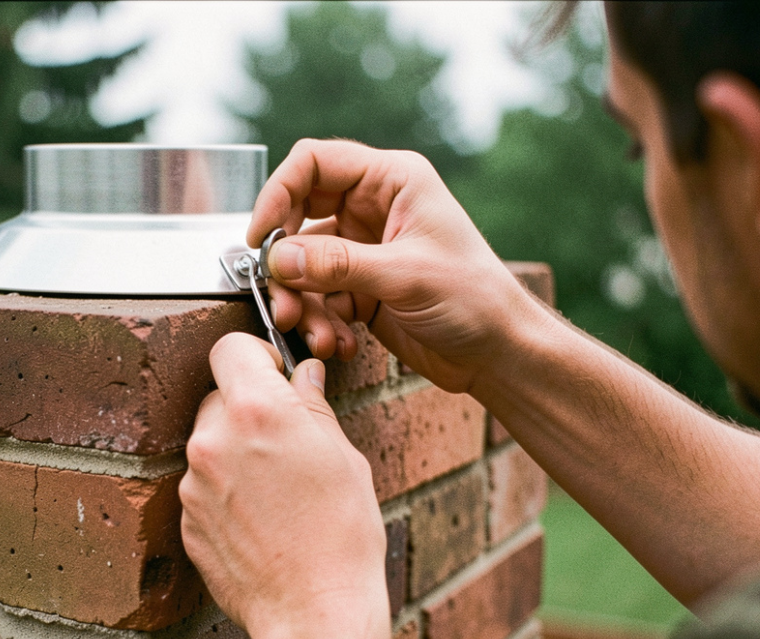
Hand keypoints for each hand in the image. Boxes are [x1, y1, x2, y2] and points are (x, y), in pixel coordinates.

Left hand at [179, 333, 384, 634]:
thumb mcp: (343, 457)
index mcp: (258, 410)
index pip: (231, 347)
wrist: (313, 611)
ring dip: (236, 453)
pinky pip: (203, 487)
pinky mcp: (186, 520)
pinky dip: (226, 493)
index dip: (255, 357)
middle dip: (247, 410)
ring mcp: (193, 482)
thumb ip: (313, 408)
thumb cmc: (342, 536)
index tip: (274, 375)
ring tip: (278, 492)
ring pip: (210, 444)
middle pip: (219, 398)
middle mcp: (214, 439)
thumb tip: (303, 378)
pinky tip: (262, 520)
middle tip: (285, 442)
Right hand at [250, 139, 540, 393]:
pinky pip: (317, 297)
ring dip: (301, 301)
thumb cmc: (475, 300)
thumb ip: (338, 264)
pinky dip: (319, 321)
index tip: (261, 236)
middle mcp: (373, 208)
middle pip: (298, 215)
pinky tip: (337, 343)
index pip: (315, 163)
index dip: (279, 192)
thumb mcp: (405, 276)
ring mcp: (363, 249)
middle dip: (285, 261)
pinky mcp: (359, 288)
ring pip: (303, 264)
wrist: (498, 353)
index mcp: (392, 181)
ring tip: (314, 333)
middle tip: (278, 295)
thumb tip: (279, 258)